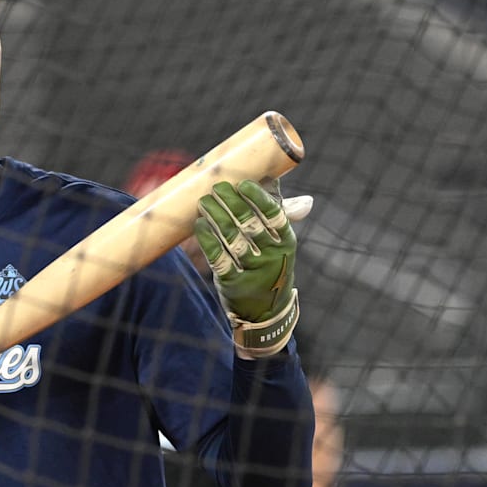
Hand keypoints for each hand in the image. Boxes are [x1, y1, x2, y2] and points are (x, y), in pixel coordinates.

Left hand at [195, 180, 302, 356]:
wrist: (265, 312)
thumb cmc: (271, 264)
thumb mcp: (280, 243)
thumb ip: (277, 209)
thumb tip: (274, 174)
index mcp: (287, 241)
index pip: (275, 214)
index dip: (258, 197)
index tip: (242, 182)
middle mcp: (273, 256)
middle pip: (250, 223)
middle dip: (230, 202)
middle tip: (216, 187)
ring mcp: (253, 271)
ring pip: (232, 239)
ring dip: (215, 217)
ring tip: (203, 201)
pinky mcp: (233, 283)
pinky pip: (218, 258)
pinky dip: (207, 239)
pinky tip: (199, 224)